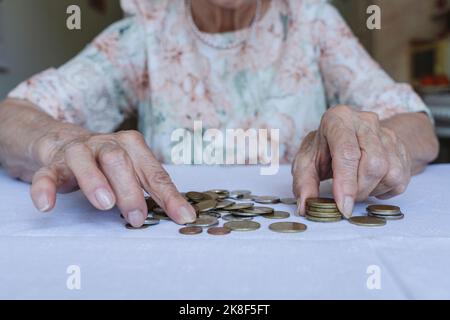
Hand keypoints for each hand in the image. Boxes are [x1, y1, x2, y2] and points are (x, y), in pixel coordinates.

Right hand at [30, 130, 196, 226]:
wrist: (64, 142)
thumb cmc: (109, 162)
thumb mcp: (134, 170)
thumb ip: (153, 188)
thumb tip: (182, 214)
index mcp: (132, 146)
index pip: (154, 172)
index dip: (169, 195)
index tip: (183, 217)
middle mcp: (106, 144)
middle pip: (119, 161)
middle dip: (130, 189)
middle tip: (138, 217)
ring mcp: (78, 152)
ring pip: (85, 161)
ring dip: (95, 181)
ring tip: (104, 204)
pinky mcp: (53, 163)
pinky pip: (47, 174)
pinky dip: (45, 188)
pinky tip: (47, 206)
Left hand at [292, 105, 411, 217]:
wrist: (349, 138)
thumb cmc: (324, 150)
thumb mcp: (307, 162)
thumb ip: (304, 183)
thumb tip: (305, 205)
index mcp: (338, 119)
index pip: (347, 152)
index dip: (346, 183)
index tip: (343, 206)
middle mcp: (365, 121)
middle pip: (373, 164)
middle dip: (359, 190)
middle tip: (345, 197)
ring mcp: (387, 133)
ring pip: (389, 172)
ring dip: (371, 190)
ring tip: (355, 186)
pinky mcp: (401, 148)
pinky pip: (399, 179)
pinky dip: (383, 190)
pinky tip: (369, 183)